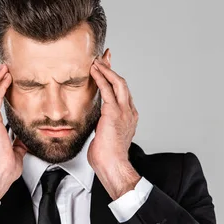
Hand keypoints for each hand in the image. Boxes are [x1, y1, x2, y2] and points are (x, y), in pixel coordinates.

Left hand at [87, 57, 138, 173]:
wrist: (112, 165)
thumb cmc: (107, 157)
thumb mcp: (106, 137)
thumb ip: (104, 126)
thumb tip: (97, 124)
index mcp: (129, 118)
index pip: (122, 94)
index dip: (114, 81)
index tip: (107, 72)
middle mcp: (129, 112)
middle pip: (122, 84)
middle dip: (112, 69)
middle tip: (103, 58)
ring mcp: (124, 111)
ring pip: (117, 83)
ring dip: (106, 70)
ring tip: (96, 61)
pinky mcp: (114, 112)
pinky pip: (107, 89)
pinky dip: (101, 77)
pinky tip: (93, 70)